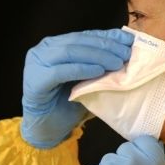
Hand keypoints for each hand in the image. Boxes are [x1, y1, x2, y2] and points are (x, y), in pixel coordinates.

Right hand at [20, 28, 133, 148]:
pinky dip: (81, 69)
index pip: (86, 35)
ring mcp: (36, 63)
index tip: (129, 40)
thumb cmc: (69, 103)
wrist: (47, 129)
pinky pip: (60, 71)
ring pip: (70, 52)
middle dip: (105, 46)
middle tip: (126, 54)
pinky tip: (98, 71)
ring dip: (97, 56)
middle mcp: (44, 49)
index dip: (108, 36)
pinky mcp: (35, 80)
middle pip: (79, 41)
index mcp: (56, 44)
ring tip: (116, 63)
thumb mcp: (88, 79)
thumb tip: (126, 51)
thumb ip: (100, 64)